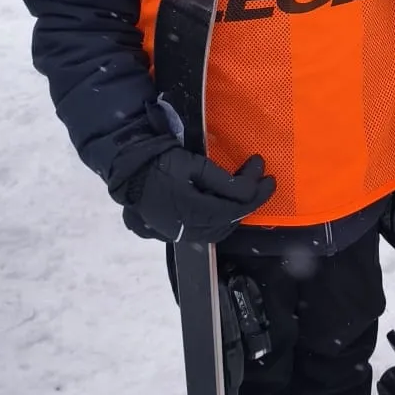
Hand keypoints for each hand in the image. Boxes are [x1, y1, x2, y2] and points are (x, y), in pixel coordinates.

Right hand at [119, 146, 274, 244]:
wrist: (125, 169)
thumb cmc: (159, 161)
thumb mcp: (194, 165)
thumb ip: (224, 181)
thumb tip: (251, 188)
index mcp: (194, 211)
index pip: (237, 208)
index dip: (258, 193)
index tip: (268, 175)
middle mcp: (187, 229)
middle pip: (230, 221)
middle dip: (248, 201)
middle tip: (258, 180)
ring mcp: (178, 233)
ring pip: (218, 230)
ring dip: (234, 212)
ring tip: (243, 191)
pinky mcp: (171, 231)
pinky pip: (203, 231)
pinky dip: (218, 219)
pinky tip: (221, 204)